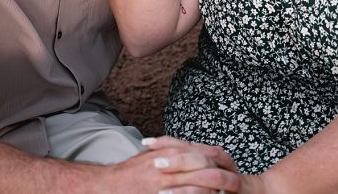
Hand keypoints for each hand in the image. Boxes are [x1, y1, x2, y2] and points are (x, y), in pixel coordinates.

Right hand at [102, 141, 239, 193]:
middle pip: (202, 169)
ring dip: (209, 192)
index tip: (229, 165)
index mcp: (168, 154)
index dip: (218, 160)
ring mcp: (162, 185)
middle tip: (232, 182)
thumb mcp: (153, 154)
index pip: (202, 153)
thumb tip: (195, 148)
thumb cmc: (130, 172)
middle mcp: (167, 167)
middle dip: (219, 176)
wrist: (105, 186)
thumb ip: (173, 149)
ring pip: (195, 188)